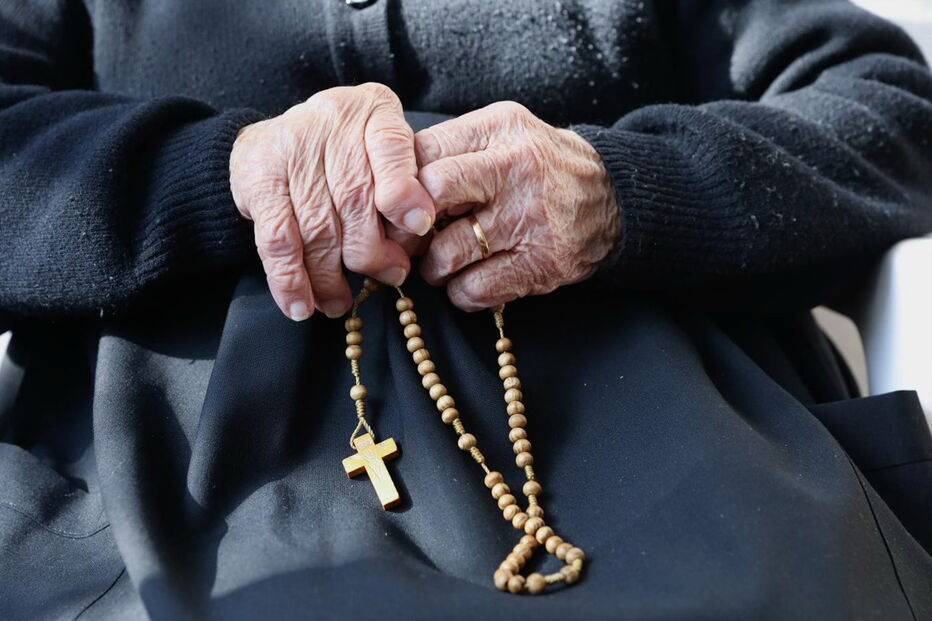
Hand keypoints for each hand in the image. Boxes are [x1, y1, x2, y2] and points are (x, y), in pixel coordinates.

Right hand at [229, 83, 434, 320]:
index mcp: (373, 111)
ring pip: (318, 226)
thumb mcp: (385, 154)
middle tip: (389, 278)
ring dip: (331, 276)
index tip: (419, 227)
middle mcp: (332, 121)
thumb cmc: (347, 157)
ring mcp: (291, 147)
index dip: (404, 190)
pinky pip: (278, 239)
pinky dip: (290, 279)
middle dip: (373, 251)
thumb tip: (417, 234)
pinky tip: (301, 305)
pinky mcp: (257, 178)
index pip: (391, 146)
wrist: (273, 142)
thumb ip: (406, 184)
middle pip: (356, 197)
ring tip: (340, 303)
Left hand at [415, 101, 620, 310]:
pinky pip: (475, 288)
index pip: (421, 153)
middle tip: (410, 240)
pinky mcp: (542, 262)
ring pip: (446, 252)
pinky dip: (462, 293)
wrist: (614, 197)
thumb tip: (389, 184)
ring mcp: (529, 217)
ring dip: (434, 268)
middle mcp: (514, 168)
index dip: (398, 187)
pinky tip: (469, 282)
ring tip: (444, 263)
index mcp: (498, 128)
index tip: (398, 207)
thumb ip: (452, 150)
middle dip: (408, 227)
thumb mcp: (502, 134)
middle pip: (430, 195)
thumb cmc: (539, 167)